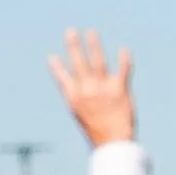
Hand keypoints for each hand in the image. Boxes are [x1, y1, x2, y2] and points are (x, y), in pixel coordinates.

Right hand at [54, 28, 137, 149]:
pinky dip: (124, 59)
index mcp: (74, 98)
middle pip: (79, 63)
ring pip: (97, 62)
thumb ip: (79, 100)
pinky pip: (122, 70)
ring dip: (93, 45)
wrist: (112, 143)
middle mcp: (86, 91)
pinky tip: (123, 48)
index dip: (57, 67)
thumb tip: (75, 89)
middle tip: (70, 31)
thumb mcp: (81, 116)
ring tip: (91, 32)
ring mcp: (102, 89)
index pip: (62, 78)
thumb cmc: (98, 132)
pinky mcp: (119, 90)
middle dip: (74, 46)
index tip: (51, 56)